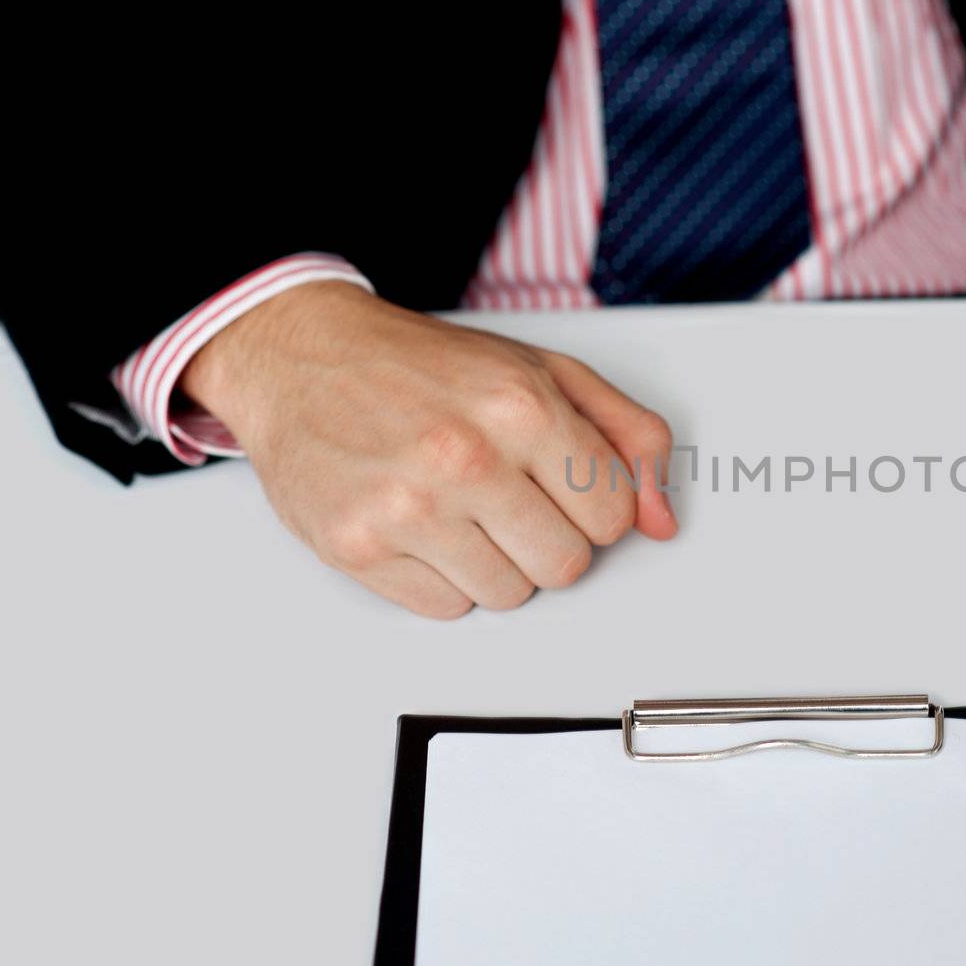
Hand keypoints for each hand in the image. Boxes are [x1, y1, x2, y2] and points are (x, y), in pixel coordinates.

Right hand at [181, 282, 677, 617]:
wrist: (304, 357)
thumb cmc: (426, 366)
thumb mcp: (545, 372)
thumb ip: (627, 438)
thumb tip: (661, 518)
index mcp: (522, 408)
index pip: (613, 515)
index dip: (594, 505)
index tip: (563, 486)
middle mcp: (465, 458)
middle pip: (567, 567)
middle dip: (550, 538)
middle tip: (512, 498)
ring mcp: (408, 508)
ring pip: (510, 596)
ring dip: (497, 562)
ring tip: (464, 508)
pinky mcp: (358, 547)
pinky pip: (447, 608)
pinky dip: (443, 578)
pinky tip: (425, 526)